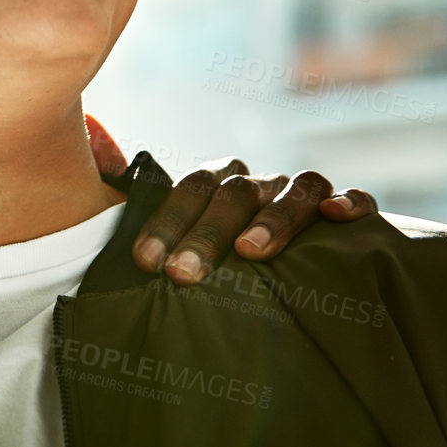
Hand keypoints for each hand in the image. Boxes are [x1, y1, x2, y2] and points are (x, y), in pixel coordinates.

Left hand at [85, 115, 378, 284]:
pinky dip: (350, 201)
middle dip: (205, 233)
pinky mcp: (349, 211)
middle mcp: (258, 184)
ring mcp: (302, 194)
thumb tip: (92, 172)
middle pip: (233, 192)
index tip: (145, 261)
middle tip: (183, 274)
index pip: (189, 187)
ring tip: (251, 252)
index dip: (167, 221)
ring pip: (294, 189)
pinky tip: (340, 217)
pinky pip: (354, 197)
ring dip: (272, 217)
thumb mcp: (183, 241)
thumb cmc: (221, 253)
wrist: (288, 256)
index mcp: (217, 183)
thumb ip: (147, 222)